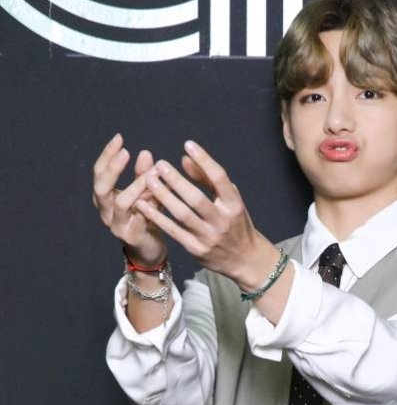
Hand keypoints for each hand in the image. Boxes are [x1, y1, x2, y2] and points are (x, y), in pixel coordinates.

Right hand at [92, 133, 167, 265]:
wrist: (149, 251)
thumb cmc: (145, 218)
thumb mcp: (143, 194)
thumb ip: (142, 176)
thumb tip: (145, 152)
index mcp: (105, 198)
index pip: (99, 172)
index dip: (107, 155)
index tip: (119, 138)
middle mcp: (106, 211)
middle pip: (101, 187)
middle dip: (113, 168)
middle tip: (125, 152)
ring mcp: (117, 225)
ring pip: (121, 203)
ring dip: (136, 186)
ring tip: (151, 174)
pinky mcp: (132, 237)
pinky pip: (139, 220)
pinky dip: (149, 206)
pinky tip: (159, 195)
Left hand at [136, 140, 277, 286]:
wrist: (244, 260)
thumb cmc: (235, 224)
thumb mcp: (229, 200)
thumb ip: (207, 180)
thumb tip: (185, 159)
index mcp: (234, 205)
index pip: (219, 178)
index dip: (204, 160)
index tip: (188, 144)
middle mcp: (222, 221)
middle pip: (196, 198)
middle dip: (177, 180)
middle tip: (160, 165)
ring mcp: (209, 237)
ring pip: (182, 214)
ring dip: (163, 196)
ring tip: (149, 179)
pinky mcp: (196, 249)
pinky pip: (173, 231)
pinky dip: (157, 217)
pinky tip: (143, 204)